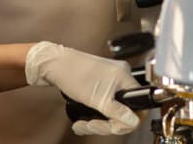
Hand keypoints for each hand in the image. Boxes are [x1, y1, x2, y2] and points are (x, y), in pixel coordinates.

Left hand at [25, 41, 140, 135]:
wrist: (52, 65)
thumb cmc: (73, 74)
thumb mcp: (98, 99)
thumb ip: (118, 112)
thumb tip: (134, 122)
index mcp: (124, 76)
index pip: (139, 104)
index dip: (127, 121)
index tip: (113, 127)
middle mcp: (120, 77)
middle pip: (124, 110)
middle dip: (107, 124)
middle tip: (92, 126)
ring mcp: (109, 81)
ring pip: (112, 110)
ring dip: (97, 122)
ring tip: (82, 124)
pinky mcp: (99, 84)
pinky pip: (103, 104)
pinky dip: (93, 114)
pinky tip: (82, 119)